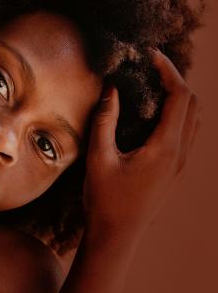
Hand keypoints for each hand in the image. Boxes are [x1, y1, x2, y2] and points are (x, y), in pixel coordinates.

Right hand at [83, 49, 200, 240]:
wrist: (117, 235)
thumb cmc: (105, 200)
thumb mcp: (98, 158)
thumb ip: (105, 120)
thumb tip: (112, 89)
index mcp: (165, 149)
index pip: (180, 97)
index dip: (169, 71)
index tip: (151, 57)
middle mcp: (181, 154)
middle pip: (193, 104)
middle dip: (175, 80)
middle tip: (150, 70)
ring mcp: (181, 164)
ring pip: (193, 119)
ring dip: (178, 97)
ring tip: (152, 88)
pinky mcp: (175, 171)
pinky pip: (187, 133)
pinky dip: (177, 115)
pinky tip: (152, 116)